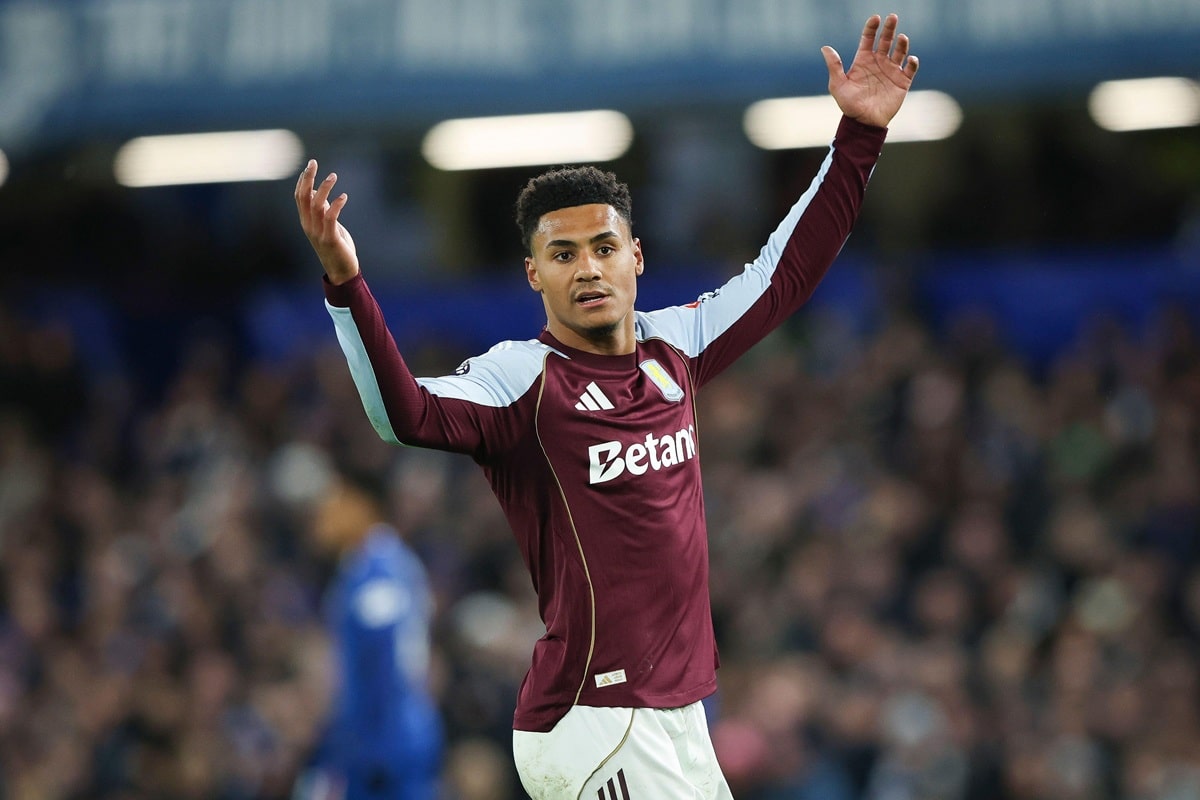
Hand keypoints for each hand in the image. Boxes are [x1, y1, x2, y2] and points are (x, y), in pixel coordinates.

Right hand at [295, 160, 359, 284]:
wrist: (342, 272)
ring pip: (316, 205)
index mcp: (306, 222)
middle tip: (313, 163)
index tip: (310, 166)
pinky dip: (336, 205)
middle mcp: (309, 226)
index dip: (302, 181)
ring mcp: (318, 233)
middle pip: (304, 197)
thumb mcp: (328, 227)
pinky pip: (331, 218)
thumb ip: (322, 211)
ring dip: (324, 188)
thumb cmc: (337, 248)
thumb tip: (319, 193)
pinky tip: (344, 196)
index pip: (299, 197)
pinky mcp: (330, 239)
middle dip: (307, 178)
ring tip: (333, 176)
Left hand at [822, 13, 918, 128]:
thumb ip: (834, 66)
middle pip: (886, 40)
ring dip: (902, 43)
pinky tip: (910, 59)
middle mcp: (878, 62)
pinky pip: (910, 68)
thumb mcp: (838, 85)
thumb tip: (825, 48)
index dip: (872, 27)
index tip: (876, 18)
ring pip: (900, 51)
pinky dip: (912, 62)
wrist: (864, 123)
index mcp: (863, 60)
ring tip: (901, 38)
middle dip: (889, 28)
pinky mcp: (902, 81)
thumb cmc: (849, 105)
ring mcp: (891, 70)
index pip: (868, 38)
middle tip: (892, 17)